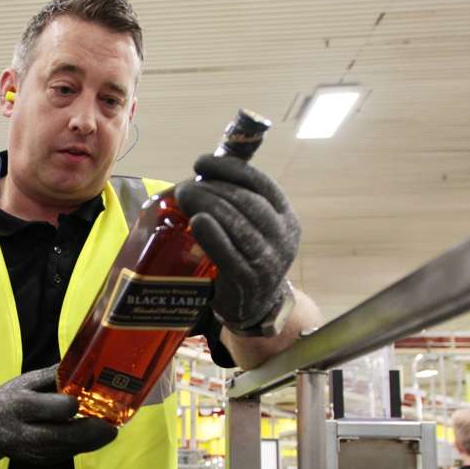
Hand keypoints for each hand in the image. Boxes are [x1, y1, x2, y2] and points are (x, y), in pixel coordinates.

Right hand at [0, 366, 117, 464]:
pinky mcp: (42, 460)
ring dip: (92, 441)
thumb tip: (83, 363)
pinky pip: (67, 454)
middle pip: (63, 436)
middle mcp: (26, 432)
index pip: (50, 409)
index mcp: (20, 406)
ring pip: (68, 449)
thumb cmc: (10, 400)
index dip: (68, 406)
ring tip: (109, 431)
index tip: (80, 400)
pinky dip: (84, 446)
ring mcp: (34, 451)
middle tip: (111, 427)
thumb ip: (54, 375)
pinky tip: (96, 437)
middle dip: (90, 432)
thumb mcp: (26, 381)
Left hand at [174, 155, 300, 331]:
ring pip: (239, 225)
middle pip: (248, 202)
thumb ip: (235, 202)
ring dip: (209, 205)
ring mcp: (269, 260)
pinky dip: (213, 235)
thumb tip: (199, 173)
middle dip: (214, 188)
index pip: (260, 184)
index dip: (230, 169)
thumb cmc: (246, 257)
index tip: (201, 162)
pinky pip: (230, 254)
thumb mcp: (252, 227)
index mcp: (285, 216)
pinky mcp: (249, 281)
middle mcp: (283, 237)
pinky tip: (198, 221)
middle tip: (185, 186)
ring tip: (184, 196)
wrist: (253, 306)